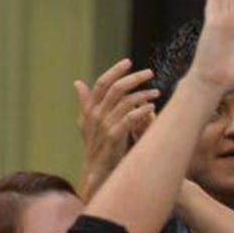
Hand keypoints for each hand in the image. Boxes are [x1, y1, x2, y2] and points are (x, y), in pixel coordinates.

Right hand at [74, 58, 157, 197]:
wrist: (96, 171)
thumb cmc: (96, 145)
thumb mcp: (87, 122)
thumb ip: (85, 102)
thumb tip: (77, 83)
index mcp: (90, 110)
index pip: (101, 84)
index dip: (114, 71)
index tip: (128, 62)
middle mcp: (95, 116)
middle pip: (116, 89)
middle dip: (134, 78)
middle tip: (150, 73)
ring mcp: (104, 126)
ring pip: (126, 102)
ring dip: (143, 95)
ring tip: (156, 92)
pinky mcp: (114, 137)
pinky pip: (130, 118)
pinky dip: (142, 111)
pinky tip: (152, 107)